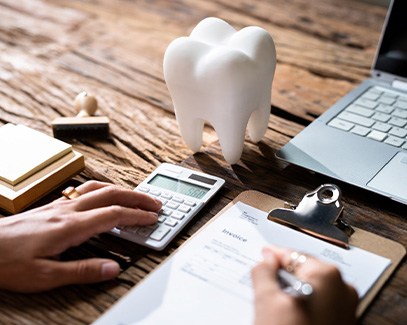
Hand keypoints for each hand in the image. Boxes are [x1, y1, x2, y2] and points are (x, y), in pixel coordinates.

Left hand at [0, 181, 161, 291]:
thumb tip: (113, 268)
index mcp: (70, 227)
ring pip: (98, 188)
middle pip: (111, 194)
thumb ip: (82, 271)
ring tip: (136, 196)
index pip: (114, 214)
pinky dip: (104, 189)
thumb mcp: (45, 276)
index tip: (153, 218)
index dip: (137, 216)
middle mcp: (67, 210)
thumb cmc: (7, 262)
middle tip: (155, 202)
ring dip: (122, 189)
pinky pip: (85, 190)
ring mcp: (60, 205)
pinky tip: (104, 194)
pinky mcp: (52, 206)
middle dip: (137, 197)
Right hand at [251, 246, 357, 324]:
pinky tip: (288, 316)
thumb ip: (263, 272)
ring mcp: (346, 308)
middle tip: (264, 280)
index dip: (273, 255)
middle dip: (283, 275)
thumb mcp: (266, 301)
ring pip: (311, 289)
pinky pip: (319, 304)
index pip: (293, 255)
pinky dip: (303, 304)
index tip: (263, 255)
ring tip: (274, 303)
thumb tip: (266, 259)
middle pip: (304, 271)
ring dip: (291, 291)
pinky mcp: (344, 324)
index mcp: (327, 276)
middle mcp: (342, 289)